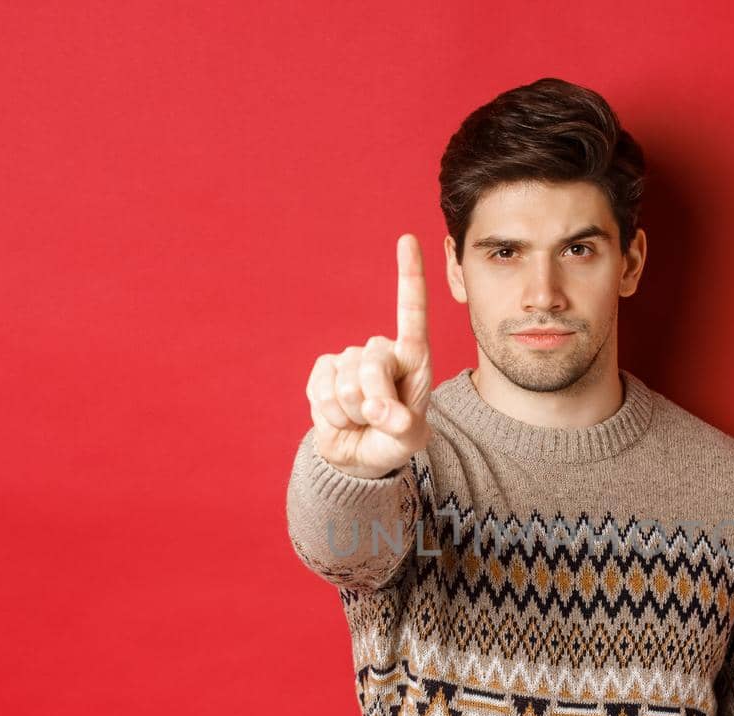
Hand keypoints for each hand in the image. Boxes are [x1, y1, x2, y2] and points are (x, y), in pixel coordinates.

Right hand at [304, 234, 434, 478]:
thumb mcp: (407, 440)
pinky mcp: (323, 370)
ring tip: (360, 420)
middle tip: (378, 422)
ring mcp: (350, 359)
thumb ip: (402, 427)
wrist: (358, 456)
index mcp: (412, 358)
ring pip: (345, 384)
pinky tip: (341, 417)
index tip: (407, 240)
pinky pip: (321, 390)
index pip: (411, 312)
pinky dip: (330, 414)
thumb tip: (380, 412)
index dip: (409, 276)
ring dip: (352, 413)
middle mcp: (381, 351)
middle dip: (374, 403)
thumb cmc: (392, 441)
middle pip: (372, 366)